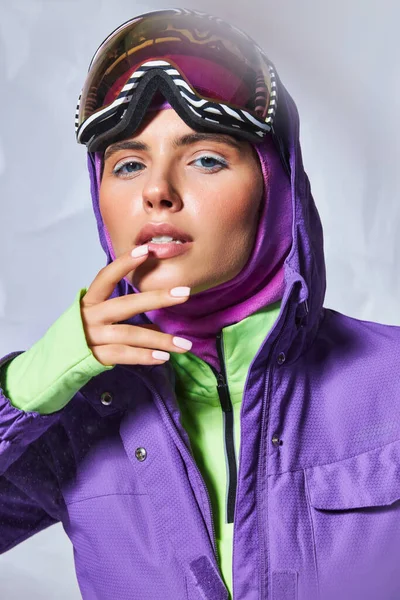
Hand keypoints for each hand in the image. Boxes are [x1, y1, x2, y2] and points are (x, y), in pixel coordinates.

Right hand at [80, 245, 191, 365]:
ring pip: (130, 334)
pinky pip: (123, 354)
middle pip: (126, 304)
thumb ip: (126, 317)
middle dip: (157, 297)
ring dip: (160, 340)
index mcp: (90, 301)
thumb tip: (160, 323)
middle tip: (185, 293)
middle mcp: (89, 316)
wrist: (55, 363)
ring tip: (184, 345)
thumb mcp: (100, 319)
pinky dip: (144, 356)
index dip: (124, 263)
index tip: (147, 251)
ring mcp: (91, 336)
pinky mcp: (94, 356)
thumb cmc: (83, 335)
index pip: (106, 277)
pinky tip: (163, 358)